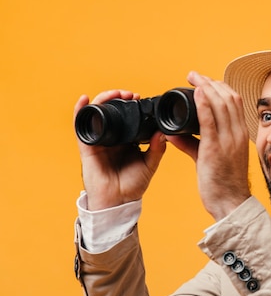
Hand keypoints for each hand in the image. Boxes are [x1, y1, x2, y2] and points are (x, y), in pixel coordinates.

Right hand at [74, 90, 166, 210]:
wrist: (117, 201)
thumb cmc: (133, 185)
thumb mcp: (149, 165)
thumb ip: (157, 149)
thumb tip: (163, 133)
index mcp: (126, 140)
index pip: (127, 117)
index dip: (131, 105)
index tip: (140, 97)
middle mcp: (112, 138)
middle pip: (111, 111)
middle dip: (119, 98)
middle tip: (131, 94)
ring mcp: (99, 140)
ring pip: (97, 113)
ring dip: (104, 100)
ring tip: (115, 94)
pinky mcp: (87, 146)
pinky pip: (80, 126)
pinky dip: (81, 111)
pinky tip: (85, 100)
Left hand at [167, 71, 251, 220]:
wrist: (230, 203)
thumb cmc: (223, 183)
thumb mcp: (210, 158)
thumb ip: (192, 144)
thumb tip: (173, 134)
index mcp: (240, 135)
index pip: (234, 102)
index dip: (220, 87)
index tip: (204, 81)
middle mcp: (237, 134)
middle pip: (229, 98)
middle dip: (211, 82)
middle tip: (194, 75)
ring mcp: (228, 141)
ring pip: (221, 104)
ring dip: (206, 87)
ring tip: (193, 78)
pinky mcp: (215, 149)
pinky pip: (210, 121)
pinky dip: (204, 104)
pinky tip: (197, 93)